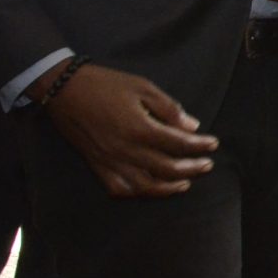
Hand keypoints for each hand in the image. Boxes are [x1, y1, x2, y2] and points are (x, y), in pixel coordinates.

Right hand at [39, 61, 217, 197]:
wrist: (64, 89)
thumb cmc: (106, 84)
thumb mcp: (143, 87)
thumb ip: (169, 109)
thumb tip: (193, 127)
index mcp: (139, 128)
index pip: (179, 144)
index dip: (200, 146)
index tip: (213, 143)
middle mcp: (126, 150)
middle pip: (167, 168)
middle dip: (192, 168)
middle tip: (207, 165)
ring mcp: (110, 161)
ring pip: (146, 186)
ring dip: (169, 187)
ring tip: (186, 183)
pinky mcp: (96, 166)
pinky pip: (120, 189)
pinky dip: (139, 192)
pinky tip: (152, 188)